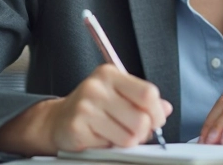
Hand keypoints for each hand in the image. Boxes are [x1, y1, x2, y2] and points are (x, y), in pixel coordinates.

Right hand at [0, 64, 171, 154]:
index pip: (147, 93)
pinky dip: (110, 147)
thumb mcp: (118, 95)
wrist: (57, 120)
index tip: (156, 121)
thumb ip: (143, 100)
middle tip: (135, 132)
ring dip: (127, 142)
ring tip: (116, 134)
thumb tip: (166, 108)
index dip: (157, 112)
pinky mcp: (78, 127)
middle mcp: (97, 87)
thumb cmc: (92, 107)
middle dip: (143, 132)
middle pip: (141, 119)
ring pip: (128, 137)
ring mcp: (85, 107)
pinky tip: (101, 137)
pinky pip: (110, 147)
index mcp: (110, 74)